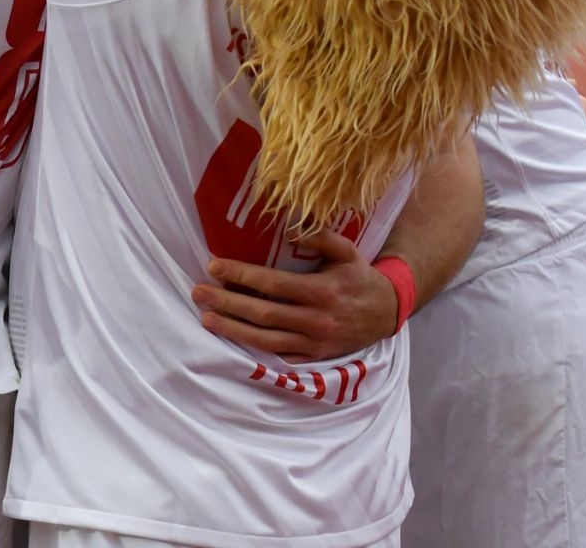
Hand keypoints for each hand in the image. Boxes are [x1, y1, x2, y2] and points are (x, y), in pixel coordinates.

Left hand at [191, 230, 397, 362]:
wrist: (387, 312)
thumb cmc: (360, 277)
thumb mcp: (347, 251)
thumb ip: (320, 237)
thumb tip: (288, 228)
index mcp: (322, 291)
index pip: (272, 283)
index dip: (241, 275)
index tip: (214, 266)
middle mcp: (316, 319)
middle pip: (262, 313)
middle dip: (227, 302)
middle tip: (197, 292)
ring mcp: (314, 342)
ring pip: (266, 339)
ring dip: (233, 329)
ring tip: (206, 317)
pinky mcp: (314, 357)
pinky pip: (280, 355)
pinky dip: (255, 349)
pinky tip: (233, 338)